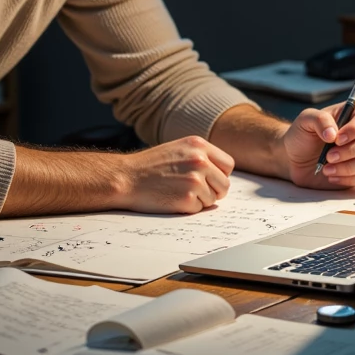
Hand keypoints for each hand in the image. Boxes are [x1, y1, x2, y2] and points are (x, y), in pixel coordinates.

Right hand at [116, 136, 235, 213]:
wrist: (126, 177)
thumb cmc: (150, 166)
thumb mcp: (178, 149)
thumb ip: (200, 156)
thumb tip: (222, 174)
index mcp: (198, 145)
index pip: (228, 164)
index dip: (219, 174)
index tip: (208, 179)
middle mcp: (200, 160)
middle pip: (224, 184)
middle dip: (213, 191)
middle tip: (194, 191)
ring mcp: (195, 180)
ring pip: (213, 199)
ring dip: (199, 200)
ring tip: (177, 192)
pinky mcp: (187, 198)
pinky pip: (199, 209)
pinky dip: (188, 208)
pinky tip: (172, 199)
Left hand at [281, 101, 354, 190]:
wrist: (295, 159)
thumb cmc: (303, 135)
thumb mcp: (305, 120)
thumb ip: (320, 120)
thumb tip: (333, 133)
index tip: (337, 139)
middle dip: (349, 151)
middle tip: (328, 156)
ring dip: (348, 167)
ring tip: (327, 168)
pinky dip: (348, 178)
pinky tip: (332, 175)